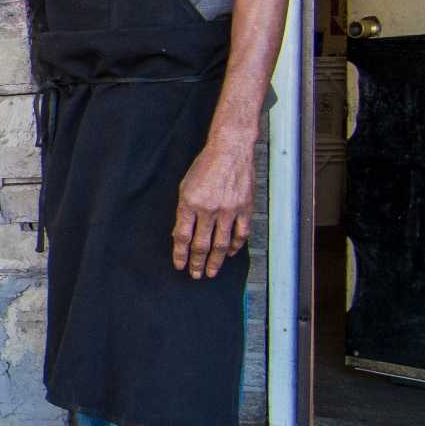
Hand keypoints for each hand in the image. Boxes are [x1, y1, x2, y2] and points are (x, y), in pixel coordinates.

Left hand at [172, 133, 254, 278]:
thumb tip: (181, 235)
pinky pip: (240, 234)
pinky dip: (234, 246)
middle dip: (197, 263)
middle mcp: (209, 209)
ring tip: (211, 272)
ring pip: (221, 244)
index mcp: (190, 203)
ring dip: (215, 261)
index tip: (179, 265)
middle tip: (195, 275)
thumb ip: (184, 211)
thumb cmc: (204, 167)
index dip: (180, 254)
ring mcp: (228, 210)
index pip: (182, 236)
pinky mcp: (244, 208)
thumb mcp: (185, 186)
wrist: (230, 150)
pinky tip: (228, 254)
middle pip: (201, 244)